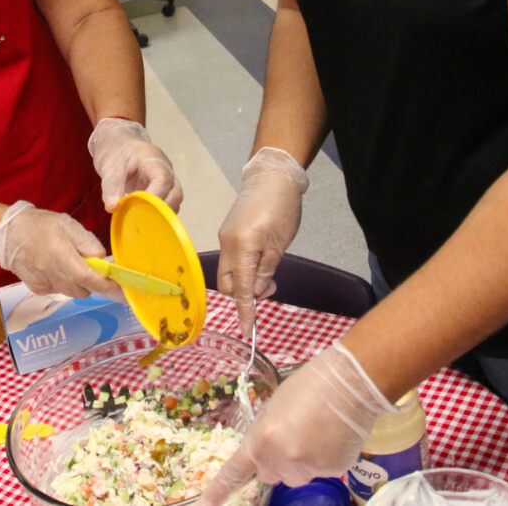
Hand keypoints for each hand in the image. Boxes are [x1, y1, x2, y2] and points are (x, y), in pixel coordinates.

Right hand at [0, 201, 122, 300]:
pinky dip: (64, 282)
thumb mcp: (68, 225)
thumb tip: (102, 259)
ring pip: (73, 292)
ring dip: (78, 281)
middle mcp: (55, 277)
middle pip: (85, 290)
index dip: (110, 288)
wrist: (7, 234)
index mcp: (64, 260)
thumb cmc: (39, 225)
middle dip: (92, 280)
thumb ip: (88, 242)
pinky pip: (60, 290)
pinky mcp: (38, 290)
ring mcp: (45, 286)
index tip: (124, 292)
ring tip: (67, 260)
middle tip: (87, 261)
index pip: (92, 280)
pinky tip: (54, 266)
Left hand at [87, 117, 183, 211]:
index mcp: (154, 160)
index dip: (156, 197)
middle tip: (141, 220)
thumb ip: (111, 187)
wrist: (118, 143)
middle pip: (175, 194)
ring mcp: (167, 181)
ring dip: (161, 214)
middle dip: (161, 210)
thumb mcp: (108, 167)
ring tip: (141, 220)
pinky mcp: (162, 190)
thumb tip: (112, 207)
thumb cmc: (115, 151)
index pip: (163, 179)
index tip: (141, 210)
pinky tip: (143, 218)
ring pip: (174, 201)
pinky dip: (158, 214)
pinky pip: (167, 205)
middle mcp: (166, 170)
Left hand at [198, 341, 394, 505]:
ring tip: (316, 432)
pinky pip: (321, 471)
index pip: (237, 471)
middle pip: (270, 474)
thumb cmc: (308, 386)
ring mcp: (308, 469)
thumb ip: (266, 434)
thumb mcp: (274, 407)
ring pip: (297, 475)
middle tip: (291, 436)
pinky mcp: (332, 471)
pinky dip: (324, 459)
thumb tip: (269, 447)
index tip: (208, 503)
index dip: (221, 489)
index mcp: (261, 439)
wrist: (348, 384)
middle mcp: (281, 460)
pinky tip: (331, 436)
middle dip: (277, 461)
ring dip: (301, 462)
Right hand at [217, 147, 308, 334]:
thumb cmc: (282, 207)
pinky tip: (261, 261)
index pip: (242, 288)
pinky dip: (244, 268)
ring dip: (245, 282)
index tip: (247, 331)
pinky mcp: (228, 232)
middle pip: (228, 284)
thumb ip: (267, 270)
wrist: (272, 176)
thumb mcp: (280, 244)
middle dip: (244, 295)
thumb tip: (258, 292)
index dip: (245, 311)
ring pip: (229, 273)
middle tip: (270, 288)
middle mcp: (227, 244)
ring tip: (269, 274)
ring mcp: (225, 237)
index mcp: (242, 247)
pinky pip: (231, 259)